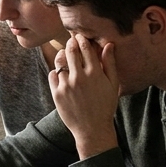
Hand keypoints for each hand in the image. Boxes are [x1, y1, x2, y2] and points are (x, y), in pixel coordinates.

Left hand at [49, 34, 120, 158]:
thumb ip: (110, 63)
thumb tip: (108, 44)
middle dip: (70, 43)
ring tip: (64, 55)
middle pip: (70, 51)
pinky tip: (61, 72)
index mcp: (94, 73)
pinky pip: (52, 75)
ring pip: (59, 61)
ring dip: (61, 55)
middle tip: (71, 41)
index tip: (80, 36)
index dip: (82, 39)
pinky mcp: (57, 94)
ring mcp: (66, 86)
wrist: (92, 129)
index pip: (85, 47)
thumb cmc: (105, 106)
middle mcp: (79, 77)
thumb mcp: (113, 85)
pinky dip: (56, 71)